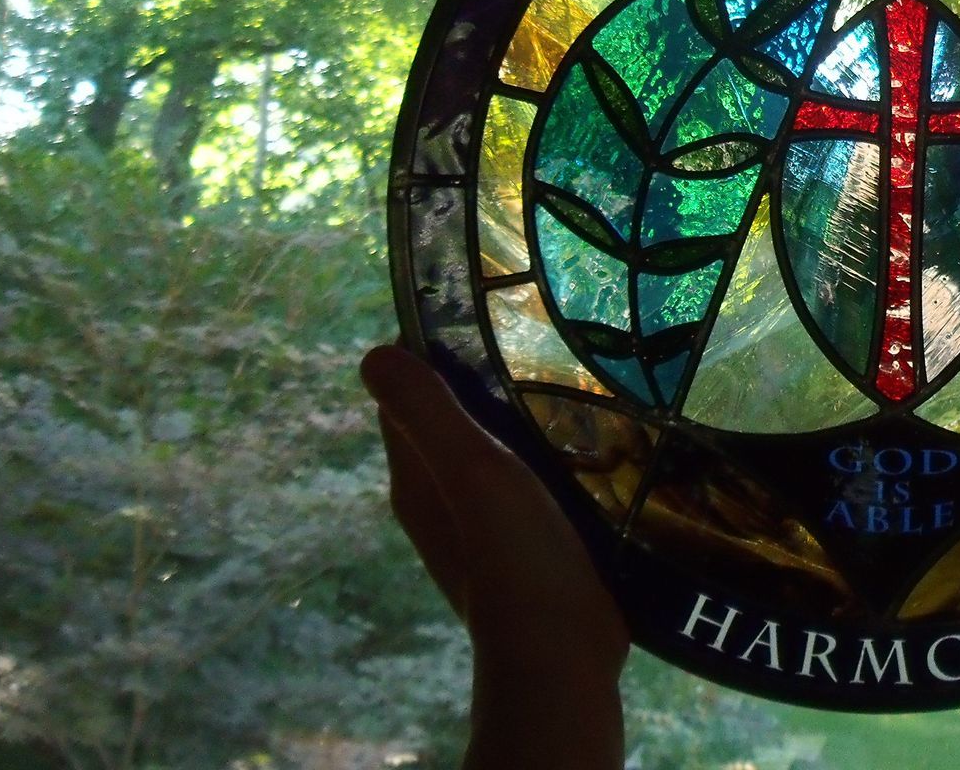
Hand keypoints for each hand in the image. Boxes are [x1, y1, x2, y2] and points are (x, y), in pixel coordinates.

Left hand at [361, 344, 627, 769]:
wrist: (561, 651)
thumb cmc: (513, 555)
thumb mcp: (472, 469)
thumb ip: (428, 412)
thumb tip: (374, 353)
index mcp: (415, 479)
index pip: (407, 397)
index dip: (433, 351)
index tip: (481, 307)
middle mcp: (438, 502)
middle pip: (451, 422)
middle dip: (482, 378)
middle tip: (539, 334)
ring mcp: (481, 529)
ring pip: (491, 453)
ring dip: (518, 417)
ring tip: (569, 377)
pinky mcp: (525, 547)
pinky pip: (527, 483)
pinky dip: (545, 455)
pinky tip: (585, 442)